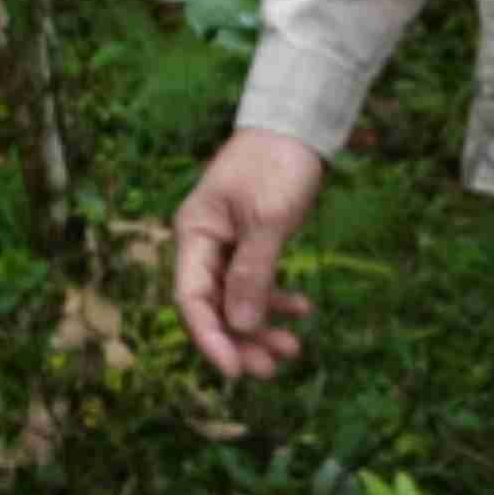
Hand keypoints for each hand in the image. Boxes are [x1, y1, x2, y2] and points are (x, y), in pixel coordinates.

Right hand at [172, 128, 326, 380]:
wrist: (297, 124)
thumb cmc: (277, 163)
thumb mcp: (269, 219)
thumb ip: (253, 272)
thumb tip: (239, 325)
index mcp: (195, 234)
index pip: (190, 299)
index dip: (210, 338)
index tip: (235, 370)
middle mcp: (204, 243)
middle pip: (213, 306)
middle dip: (241, 340)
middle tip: (272, 368)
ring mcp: (227, 243)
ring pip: (236, 300)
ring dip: (261, 326)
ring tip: (293, 349)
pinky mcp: (250, 241)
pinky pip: (257, 282)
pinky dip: (276, 299)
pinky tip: (303, 310)